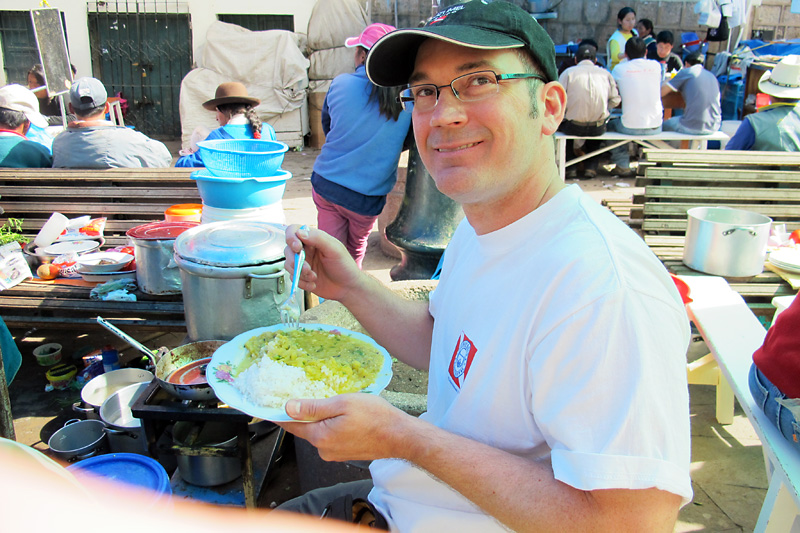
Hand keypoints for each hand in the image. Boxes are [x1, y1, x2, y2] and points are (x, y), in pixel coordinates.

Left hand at [276, 393, 411, 461]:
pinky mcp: (344, 454)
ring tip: (330, 404)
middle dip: (302, 414)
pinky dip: (330, 427)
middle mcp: (324, 449)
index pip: (291, 425)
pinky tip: (342, 417)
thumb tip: (289, 407)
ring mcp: (334, 454)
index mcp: (320, 436)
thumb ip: (314, 407)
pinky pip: (330, 438)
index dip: (278, 415)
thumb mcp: (342, 403)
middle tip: (301, 396)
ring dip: (319, 420)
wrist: (400, 436)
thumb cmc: (376, 417)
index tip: (266, 408)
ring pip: (319, 433)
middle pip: (305, 429)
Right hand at [284, 225, 361, 302]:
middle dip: (296, 261)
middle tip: (308, 269)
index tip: (297, 248)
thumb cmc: (344, 266)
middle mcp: (306, 250)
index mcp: (313, 239)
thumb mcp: (334, 249)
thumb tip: (299, 232)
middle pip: (288, 250)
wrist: (347, 288)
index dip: (291, 238)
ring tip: (314, 277)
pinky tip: (313, 284)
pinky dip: (301, 283)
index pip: (294, 231)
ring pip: (288, 265)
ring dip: (300, 273)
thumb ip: (318, 238)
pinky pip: (292, 278)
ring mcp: (303, 263)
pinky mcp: (302, 276)